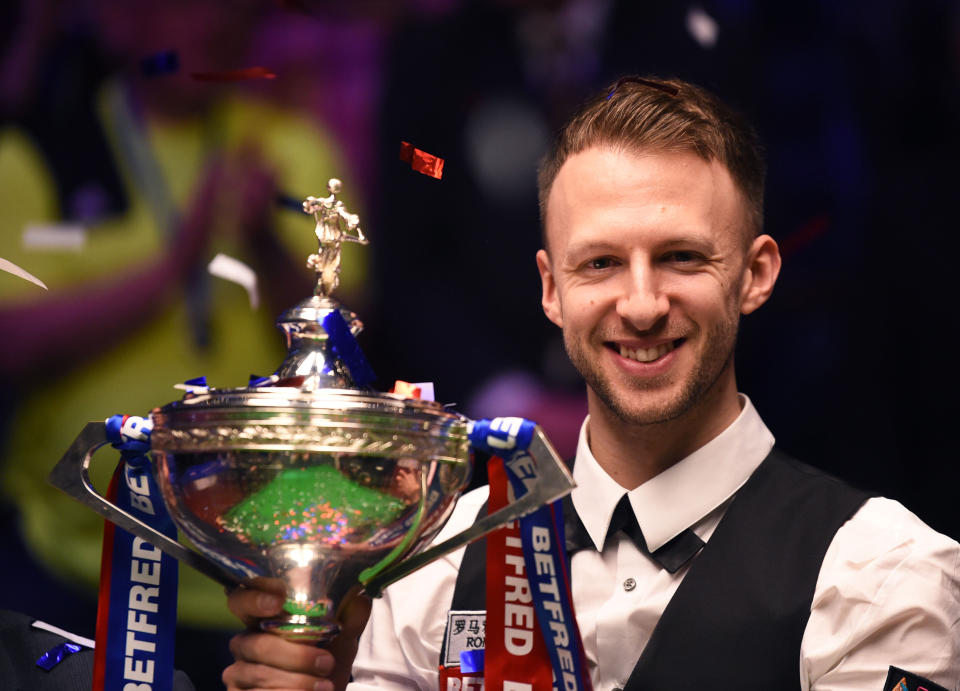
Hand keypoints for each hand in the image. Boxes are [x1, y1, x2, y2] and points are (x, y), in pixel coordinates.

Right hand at [222, 582, 371, 690]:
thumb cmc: (325, 666)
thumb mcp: (340, 642)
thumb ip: (349, 620)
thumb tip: (360, 599)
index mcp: (264, 620)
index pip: (243, 599)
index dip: (254, 597)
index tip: (277, 601)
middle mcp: (245, 643)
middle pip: (259, 644)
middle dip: (296, 655)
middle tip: (326, 662)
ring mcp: (238, 673)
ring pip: (260, 674)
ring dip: (297, 682)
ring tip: (324, 687)